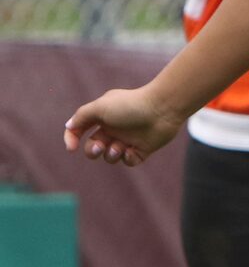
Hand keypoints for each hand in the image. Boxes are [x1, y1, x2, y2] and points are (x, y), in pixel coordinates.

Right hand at [63, 84, 183, 166]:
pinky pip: (128, 161)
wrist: (161, 110)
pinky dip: (127, 158)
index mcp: (102, 116)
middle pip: (93, 147)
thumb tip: (69, 126)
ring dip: (111, 154)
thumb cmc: (130, 106)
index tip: (72, 148)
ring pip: (110, 156)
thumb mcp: (101, 106)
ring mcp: (127, 139)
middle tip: (99, 147)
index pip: (80, 129)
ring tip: (120, 147)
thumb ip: (82, 116)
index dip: (72, 138)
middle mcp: (113, 128)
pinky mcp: (141, 149)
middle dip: (92, 151)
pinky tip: (132, 150)